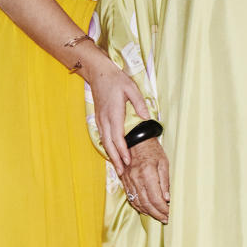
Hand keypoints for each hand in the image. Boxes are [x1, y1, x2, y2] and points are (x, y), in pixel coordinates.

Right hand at [86, 52, 149, 175]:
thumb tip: (147, 118)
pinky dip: (108, 148)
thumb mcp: (132, 88)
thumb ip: (140, 104)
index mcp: (114, 113)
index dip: (122, 151)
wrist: (98, 73)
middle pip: (109, 144)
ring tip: (118, 169)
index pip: (118, 137)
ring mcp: (100, 121)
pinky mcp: (99, 120)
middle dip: (115, 159)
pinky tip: (113, 155)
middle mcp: (105, 120)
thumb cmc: (116, 80)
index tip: (128, 161)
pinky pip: (103, 138)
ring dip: (111, 156)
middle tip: (122, 173)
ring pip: (105, 142)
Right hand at [121, 139, 169, 222]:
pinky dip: (138, 206)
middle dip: (156, 214)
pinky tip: (145, 210)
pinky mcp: (124, 180)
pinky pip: (130, 197)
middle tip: (165, 219)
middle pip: (146, 203)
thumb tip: (167, 198)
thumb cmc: (152, 149)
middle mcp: (136, 179)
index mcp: (147, 174)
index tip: (169, 214)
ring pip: (138, 202)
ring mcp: (128, 180)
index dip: (163, 209)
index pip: (155, 198)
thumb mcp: (164, 163)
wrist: (135, 140)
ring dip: (148, 212)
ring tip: (157, 217)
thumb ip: (165, 182)